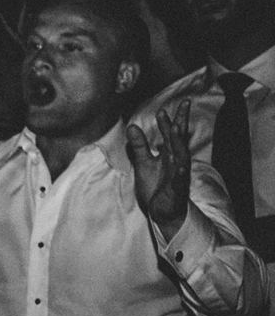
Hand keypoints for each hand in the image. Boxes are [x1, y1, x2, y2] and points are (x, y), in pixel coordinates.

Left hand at [127, 102, 193, 238]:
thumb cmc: (156, 187)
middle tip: (185, 103)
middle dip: (181, 122)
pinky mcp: (177, 189)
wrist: (162, 212)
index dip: (168, 121)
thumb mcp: (143, 163)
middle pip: (179, 139)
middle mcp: (176, 161)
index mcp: (168, 155)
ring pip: (181, 156)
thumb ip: (139, 146)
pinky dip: (181, 173)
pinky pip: (180, 180)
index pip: (170, 134)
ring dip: (179, 142)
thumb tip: (131, 126)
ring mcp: (178, 175)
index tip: (163, 108)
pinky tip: (182, 167)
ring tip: (177, 127)